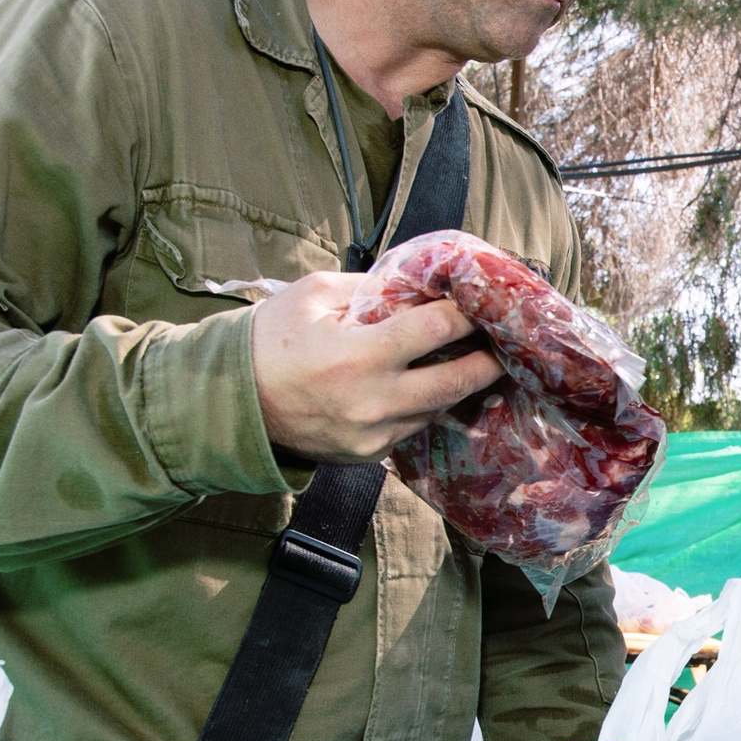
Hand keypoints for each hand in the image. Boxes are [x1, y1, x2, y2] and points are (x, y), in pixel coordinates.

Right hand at [250, 271, 503, 462]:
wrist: (232, 402)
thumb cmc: (270, 340)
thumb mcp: (314, 295)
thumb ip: (371, 289)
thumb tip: (419, 284)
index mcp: (358, 356)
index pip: (435, 330)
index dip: (466, 314)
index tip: (483, 301)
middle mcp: (373, 402)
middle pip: (456, 381)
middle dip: (488, 360)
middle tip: (508, 342)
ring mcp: (373, 435)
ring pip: (436, 408)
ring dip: (458, 384)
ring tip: (476, 359)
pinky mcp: (368, 456)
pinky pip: (412, 427)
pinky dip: (424, 405)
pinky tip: (430, 384)